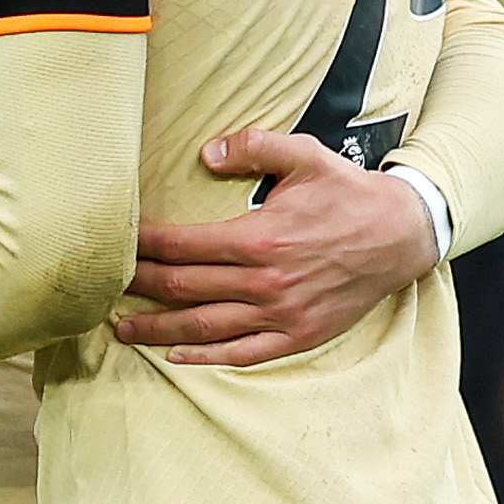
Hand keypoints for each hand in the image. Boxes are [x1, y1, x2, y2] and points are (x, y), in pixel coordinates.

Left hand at [115, 128, 438, 366]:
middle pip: (184, 288)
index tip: (116, 242)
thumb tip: (205, 153)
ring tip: (122, 329)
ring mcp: (281, 314)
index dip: (143, 245)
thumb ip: (252, 146)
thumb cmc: (347, 192)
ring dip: (159, 329)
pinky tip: (177, 354)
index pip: (182, 245)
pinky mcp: (298, 335)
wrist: (401, 235)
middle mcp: (265, 282)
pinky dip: (207, 356)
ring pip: (205, 327)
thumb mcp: (303, 155)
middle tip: (103, 285)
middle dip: (139, 286)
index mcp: (259, 238)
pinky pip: (244, 353)